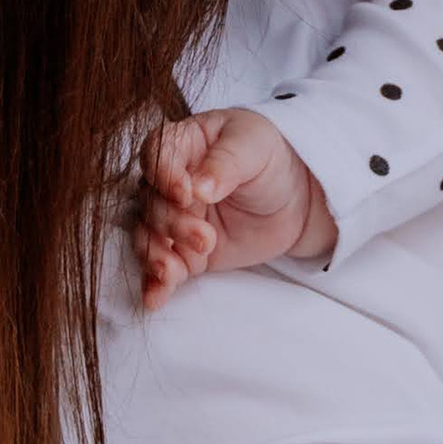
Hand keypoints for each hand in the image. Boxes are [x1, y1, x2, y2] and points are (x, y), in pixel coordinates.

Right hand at [136, 108, 331, 309]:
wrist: (295, 198)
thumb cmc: (270, 158)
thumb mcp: (255, 147)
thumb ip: (225, 163)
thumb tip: (198, 187)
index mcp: (183, 144)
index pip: (157, 155)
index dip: (164, 176)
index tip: (185, 194)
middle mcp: (168, 182)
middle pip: (150, 202)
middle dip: (172, 224)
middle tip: (205, 239)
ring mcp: (173, 219)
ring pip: (148, 236)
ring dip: (156, 255)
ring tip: (173, 272)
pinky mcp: (182, 251)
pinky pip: (161, 268)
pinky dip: (155, 284)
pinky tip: (154, 298)